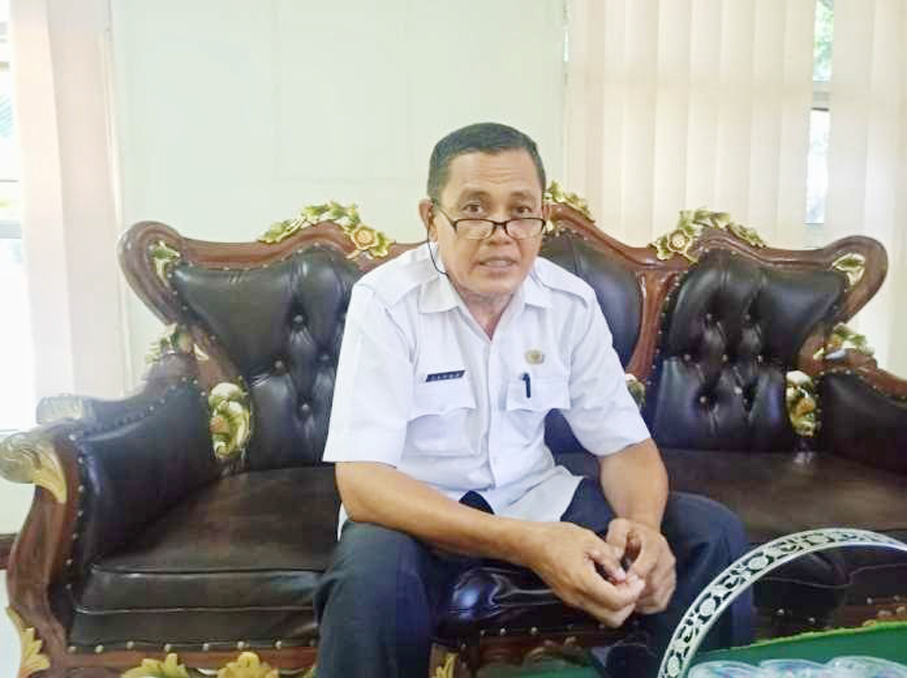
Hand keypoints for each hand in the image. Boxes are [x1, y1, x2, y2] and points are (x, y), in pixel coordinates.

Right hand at [520, 522, 645, 626]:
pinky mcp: (570, 599)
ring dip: (618, 604)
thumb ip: (609, 559)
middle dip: (629, 604)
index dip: (633, 592)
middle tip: (633, 584)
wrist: (530, 544)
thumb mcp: (588, 539)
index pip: (616, 600)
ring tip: (621, 582)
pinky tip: (608, 582)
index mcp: (582, 581)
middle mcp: (576, 597)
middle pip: (613, 618)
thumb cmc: (555, 537)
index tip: (638, 579)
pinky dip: (606, 601)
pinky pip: (594, 608)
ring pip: (604, 616)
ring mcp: (572, 601)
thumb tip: (623, 575)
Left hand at [605, 518, 675, 613]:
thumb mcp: (620, 527)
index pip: (651, 560)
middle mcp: (668, 560)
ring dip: (637, 599)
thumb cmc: (629, 533)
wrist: (644, 536)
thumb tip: (616, 555)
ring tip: (622, 593)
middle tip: (617, 590)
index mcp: (656, 543)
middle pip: (654, 583)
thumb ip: (616, 538)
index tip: (623, 578)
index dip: (637, 571)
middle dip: (634, 590)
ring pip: (656, 596)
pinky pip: (659, 603)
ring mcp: (670, 575)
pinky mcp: (669, 587)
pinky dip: (644, 606)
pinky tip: (631, 599)